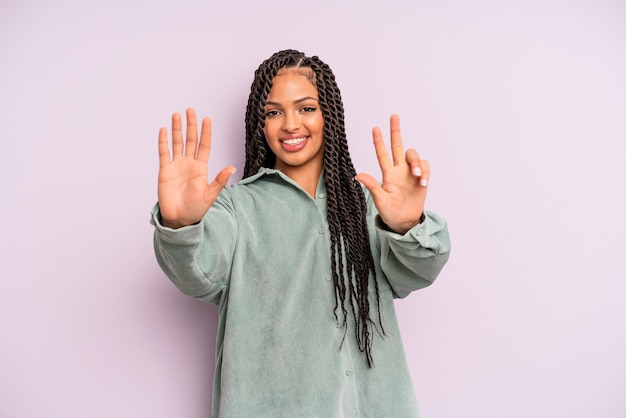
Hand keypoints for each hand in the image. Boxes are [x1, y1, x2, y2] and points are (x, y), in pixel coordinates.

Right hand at [157, 108, 235, 228]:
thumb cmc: (196, 209)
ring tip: (176, 114)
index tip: (207, 119)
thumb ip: (219, 180)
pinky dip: (163, 142)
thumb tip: (232, 168)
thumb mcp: (210, 195)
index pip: (204, 146)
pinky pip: (164, 153)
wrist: (180, 219)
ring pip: (177, 143)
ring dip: (177, 129)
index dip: (206, 133)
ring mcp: (176, 166)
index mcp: (201, 168)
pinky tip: (163, 130)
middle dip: (191, 125)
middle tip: (191, 110)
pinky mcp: (165, 171)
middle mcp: (189, 164)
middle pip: (191, 140)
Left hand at [356, 114, 428, 233]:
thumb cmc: (390, 212)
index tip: (375, 128)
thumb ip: (372, 187)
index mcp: (387, 174)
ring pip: (413, 155)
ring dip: (416, 163)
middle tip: (394, 116)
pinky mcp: (422, 178)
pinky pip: (425, 166)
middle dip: (395, 131)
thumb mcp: (380, 200)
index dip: (378, 142)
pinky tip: (422, 182)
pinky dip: (425, 172)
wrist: (405, 222)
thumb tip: (357, 175)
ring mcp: (410, 173)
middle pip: (398, 146)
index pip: (382, 154)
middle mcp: (399, 170)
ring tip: (417, 176)